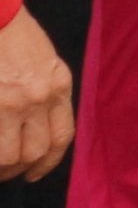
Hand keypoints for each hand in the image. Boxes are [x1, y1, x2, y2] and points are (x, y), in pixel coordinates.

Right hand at [0, 11, 69, 180]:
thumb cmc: (13, 35)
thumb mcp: (45, 61)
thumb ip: (47, 92)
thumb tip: (35, 126)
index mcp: (58, 85)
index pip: (61, 136)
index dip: (48, 161)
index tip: (35, 172)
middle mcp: (39, 96)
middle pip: (35, 151)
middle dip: (20, 168)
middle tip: (6, 172)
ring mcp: (12, 102)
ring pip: (10, 154)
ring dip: (1, 166)